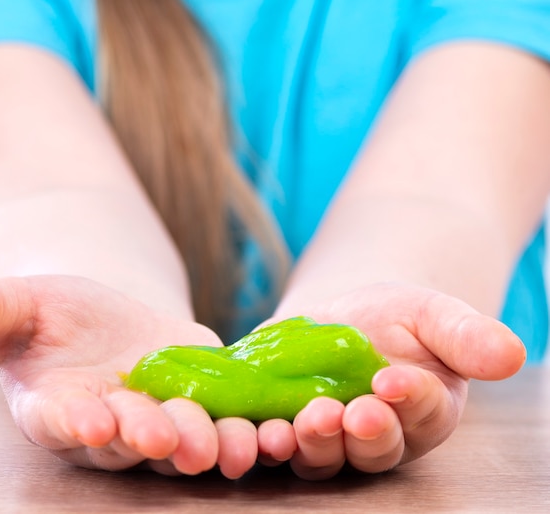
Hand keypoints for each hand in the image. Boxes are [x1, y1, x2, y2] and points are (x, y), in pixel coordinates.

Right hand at [0, 271, 258, 477]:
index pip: (62, 423)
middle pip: (132, 443)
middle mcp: (111, 428)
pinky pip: (224, 413)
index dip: (75, 424)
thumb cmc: (47, 318)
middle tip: (174, 440)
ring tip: (238, 445)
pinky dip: (247, 419)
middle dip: (152, 440)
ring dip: (212, 443)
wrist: (98, 322)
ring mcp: (160, 416)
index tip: (93, 421)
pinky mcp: (200, 396)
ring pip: (185, 440)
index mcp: (58, 409)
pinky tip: (274, 422)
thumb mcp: (18, 307)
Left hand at [256, 283, 525, 478]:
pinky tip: (261, 429)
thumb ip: (467, 336)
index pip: (421, 413)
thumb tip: (511, 353)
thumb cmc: (398, 319)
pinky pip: (277, 442)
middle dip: (362, 434)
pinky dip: (268, 440)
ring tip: (300, 425)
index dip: (409, 399)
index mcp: (421, 413)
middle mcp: (375, 436)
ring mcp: (328, 435)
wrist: (346, 317)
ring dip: (313, 444)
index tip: (394, 380)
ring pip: (322, 455)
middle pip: (371, 449)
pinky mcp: (284, 421)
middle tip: (351, 414)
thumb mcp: (433, 315)